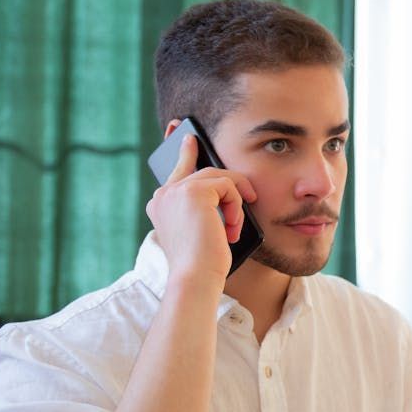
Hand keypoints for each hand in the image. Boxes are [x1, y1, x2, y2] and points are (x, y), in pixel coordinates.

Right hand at [145, 133, 256, 289]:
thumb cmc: (202, 261)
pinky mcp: (193, 191)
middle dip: (231, 182)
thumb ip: (204, 207)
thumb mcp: (202, 230)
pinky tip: (231, 229)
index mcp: (161, 204)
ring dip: (235, 204)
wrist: (195, 277)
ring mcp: (176, 191)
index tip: (187, 134)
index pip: (175, 169)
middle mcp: (163, 194)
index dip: (184, 151)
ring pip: (219, 178)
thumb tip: (224, 187)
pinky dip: (236, 208)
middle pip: (203, 171)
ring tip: (234, 228)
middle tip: (250, 194)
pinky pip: (228, 186)